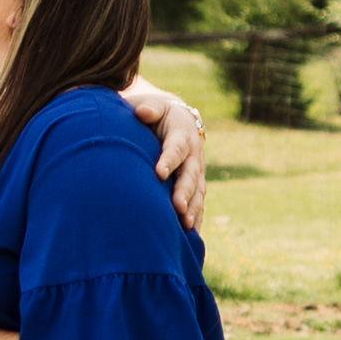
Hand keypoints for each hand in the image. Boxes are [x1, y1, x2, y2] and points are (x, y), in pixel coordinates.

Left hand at [135, 81, 207, 230]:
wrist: (175, 119)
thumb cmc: (155, 112)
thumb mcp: (152, 104)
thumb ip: (148, 108)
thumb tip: (141, 113)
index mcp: (182, 132)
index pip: (175, 148)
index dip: (168, 160)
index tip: (159, 173)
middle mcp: (193, 153)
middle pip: (190, 174)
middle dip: (184, 191)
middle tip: (177, 207)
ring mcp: (197, 170)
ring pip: (198, 191)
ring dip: (193, 208)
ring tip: (185, 225)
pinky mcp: (196, 184)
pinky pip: (199, 202)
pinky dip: (196, 217)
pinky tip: (191, 235)